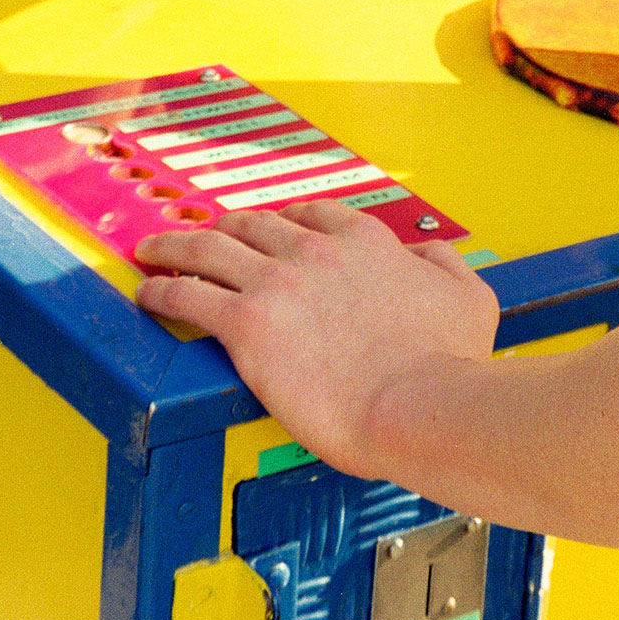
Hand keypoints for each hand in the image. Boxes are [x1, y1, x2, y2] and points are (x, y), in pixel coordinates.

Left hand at [136, 199, 498, 475]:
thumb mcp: (470, 296)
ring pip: (209, 248)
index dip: (285, 219)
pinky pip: (188, 296)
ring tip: (155, 249)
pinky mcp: (248, 325)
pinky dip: (162, 289)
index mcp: (365, 243)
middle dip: (225, 228)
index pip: (314, 214)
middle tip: (205, 236)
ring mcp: (278, 284)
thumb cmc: (447, 365)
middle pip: (253, 225)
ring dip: (176, 244)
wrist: (420, 405)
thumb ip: (445, 267)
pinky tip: (148, 292)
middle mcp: (316, 251)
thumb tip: (429, 260)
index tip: (271, 227)